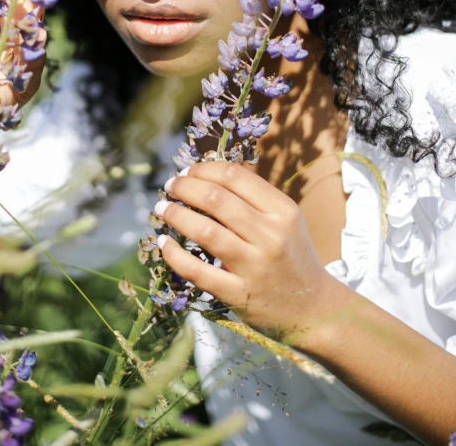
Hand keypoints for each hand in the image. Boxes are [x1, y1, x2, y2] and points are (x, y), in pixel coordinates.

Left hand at [156, 161, 339, 346]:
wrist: (314, 309)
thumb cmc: (291, 257)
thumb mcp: (284, 221)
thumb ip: (253, 199)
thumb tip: (206, 176)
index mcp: (282, 211)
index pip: (236, 176)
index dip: (205, 169)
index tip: (189, 171)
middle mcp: (271, 235)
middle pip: (216, 199)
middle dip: (185, 187)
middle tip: (171, 186)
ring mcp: (255, 266)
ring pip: (205, 231)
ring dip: (176, 215)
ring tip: (162, 208)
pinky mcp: (239, 294)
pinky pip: (198, 271)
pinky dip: (175, 254)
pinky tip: (164, 243)